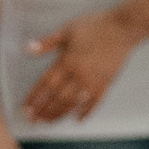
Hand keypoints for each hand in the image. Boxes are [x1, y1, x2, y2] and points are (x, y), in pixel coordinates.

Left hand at [21, 10, 139, 126]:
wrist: (123, 29)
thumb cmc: (95, 26)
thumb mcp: (67, 30)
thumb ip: (48, 42)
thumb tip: (28, 49)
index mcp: (67, 61)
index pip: (46, 84)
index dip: (34, 98)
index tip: (25, 109)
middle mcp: (78, 75)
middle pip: (57, 98)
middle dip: (43, 110)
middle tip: (33, 120)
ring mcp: (92, 82)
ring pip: (72, 103)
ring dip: (59, 114)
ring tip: (48, 122)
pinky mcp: (106, 84)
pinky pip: (94, 103)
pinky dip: (85, 113)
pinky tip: (77, 120)